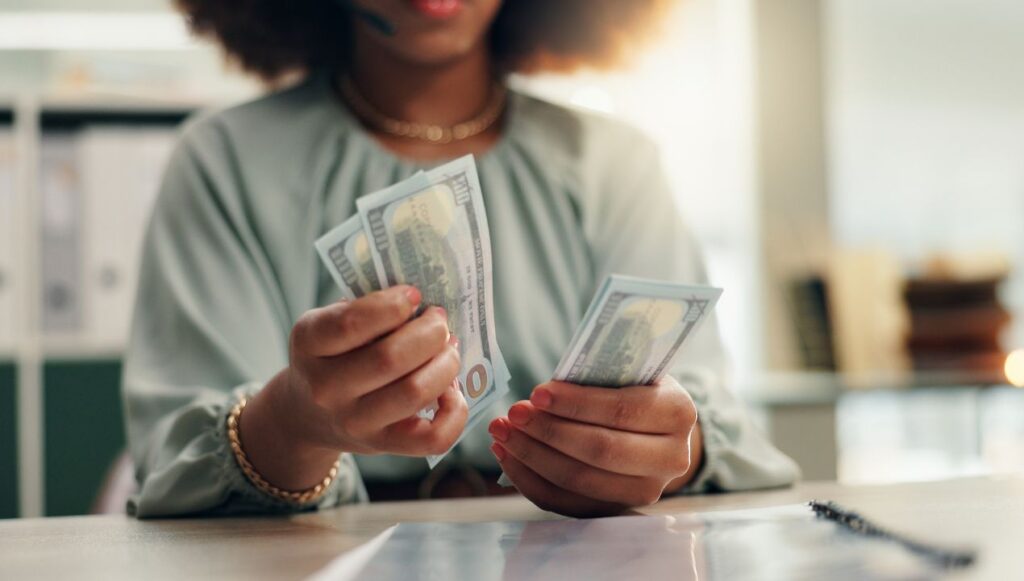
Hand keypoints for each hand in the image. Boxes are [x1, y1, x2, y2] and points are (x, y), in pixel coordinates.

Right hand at [240, 285, 467, 490]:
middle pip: (391, 358)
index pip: (351, 323)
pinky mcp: (383, 446)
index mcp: (309, 344)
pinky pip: (433, 438)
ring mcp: (354, 422)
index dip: (393, 305)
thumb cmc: (333, 355)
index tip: (414, 294)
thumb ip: (368, 308)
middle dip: (430, 332)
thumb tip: (426, 305)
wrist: (308, 414)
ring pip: (415, 392)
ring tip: (449, 350)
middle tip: (440, 321)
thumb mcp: (330, 323)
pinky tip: (451, 389)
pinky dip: (455, 411)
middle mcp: (325, 388)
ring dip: (446, 364)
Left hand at [488, 376, 701, 517]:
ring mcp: (646, 491)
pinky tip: (508, 455)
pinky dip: (530, 479)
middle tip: (513, 414)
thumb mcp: (629, 371)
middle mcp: (671, 459)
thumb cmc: (632, 388)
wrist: (655, 428)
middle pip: (601, 451)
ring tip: (502, 432)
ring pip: (579, 480)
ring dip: (532, 456)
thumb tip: (543, 393)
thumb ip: (599, 375)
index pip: (622, 411)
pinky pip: (565, 502)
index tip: (537, 393)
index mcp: (677, 413)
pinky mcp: (616, 510)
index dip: (577, 404)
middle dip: (549, 431)